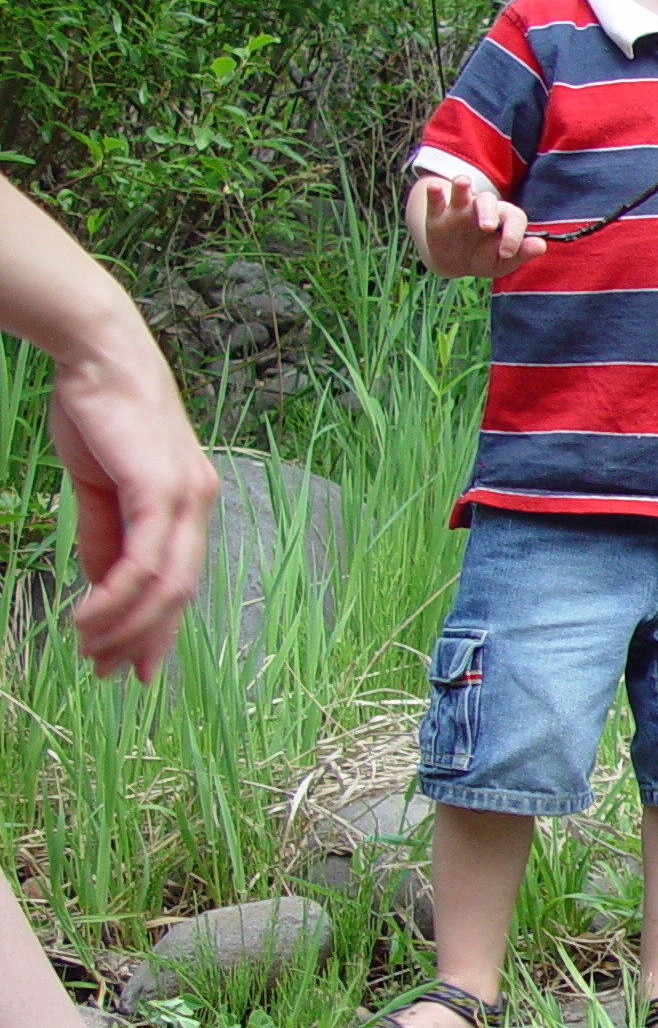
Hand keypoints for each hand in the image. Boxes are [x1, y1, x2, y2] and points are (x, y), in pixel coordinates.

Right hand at [50, 357, 216, 682]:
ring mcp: (186, 498)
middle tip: (108, 672)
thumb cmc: (98, 414)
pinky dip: (119, 597)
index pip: (181, 580)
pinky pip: (146, 561)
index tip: (134, 666)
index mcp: (188, 505)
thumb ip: (104, 533)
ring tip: (91, 649)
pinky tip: (90, 616)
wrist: (97, 355)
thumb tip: (99, 583)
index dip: (160, 628)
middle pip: (180, 594)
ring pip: (167, 586)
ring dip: (127, 626)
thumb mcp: (99, 486)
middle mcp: (198, 505)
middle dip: (145, 640)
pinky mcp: (163, 490)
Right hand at [413, 177, 545, 278]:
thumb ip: (522, 252)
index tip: (507, 253)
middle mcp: (482, 209)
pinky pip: (437, 201)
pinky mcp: (438, 215)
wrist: (456, 263)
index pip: (514, 218)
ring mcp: (459, 210)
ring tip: (462, 182)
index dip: (514, 234)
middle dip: (488, 212)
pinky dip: (435, 193)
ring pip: (463, 193)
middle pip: (488, 200)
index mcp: (503, 219)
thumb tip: (541, 245)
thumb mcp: (504, 261)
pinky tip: (434, 186)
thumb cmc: (486, 257)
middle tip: (487, 227)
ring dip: (462, 187)